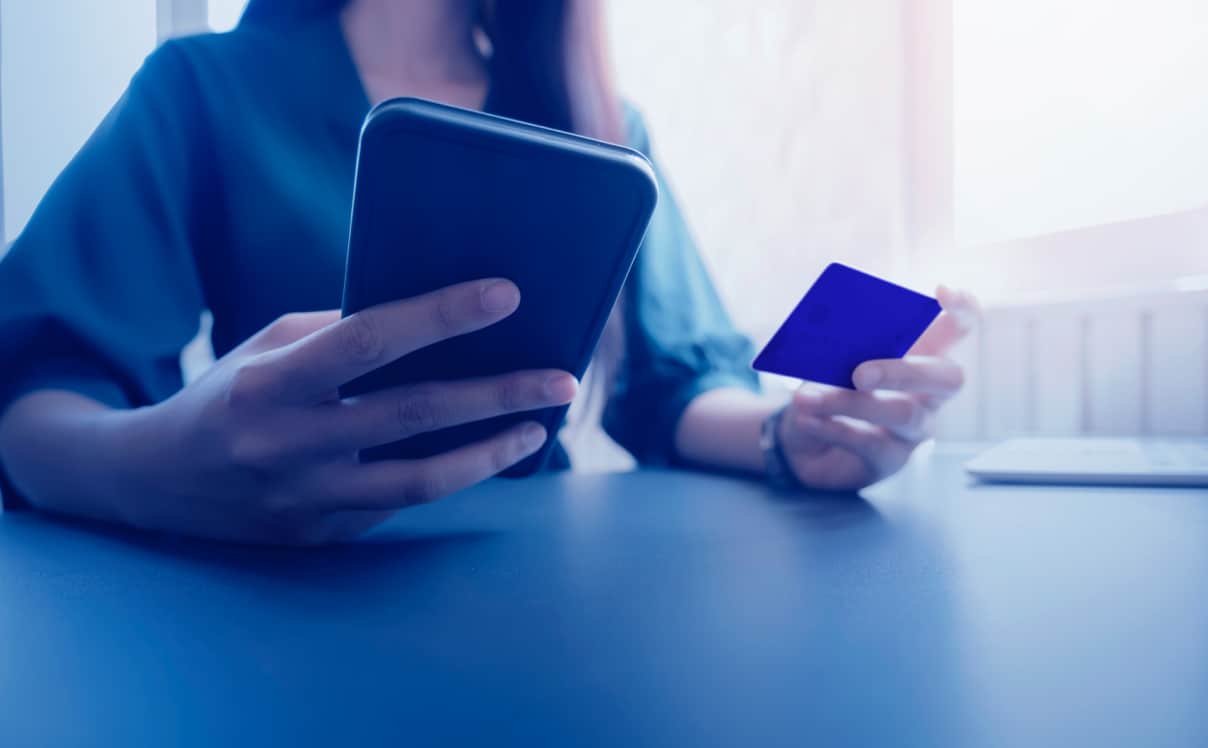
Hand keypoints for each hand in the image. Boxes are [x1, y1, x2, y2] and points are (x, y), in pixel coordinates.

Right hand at [119, 278, 576, 544]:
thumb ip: (339, 334)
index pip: (369, 340)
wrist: (154, 483)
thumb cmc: (225, 394)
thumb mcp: (266, 346)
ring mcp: (305, 499)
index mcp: (270, 381)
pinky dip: (451, 477)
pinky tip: (488, 453)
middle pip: (413, 414)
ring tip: (539, 426)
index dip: (441, 315)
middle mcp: (287, 443)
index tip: (507, 295)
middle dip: (498, 393)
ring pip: (420, 480)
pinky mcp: (320, 535)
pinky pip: (400, 505)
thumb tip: (430, 324)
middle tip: (561, 378)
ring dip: (490, 452)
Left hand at [777, 286, 978, 490]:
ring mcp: (914, 429)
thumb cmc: (825, 387)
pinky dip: (833, 427)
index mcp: (920, 354)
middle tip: (859, 373)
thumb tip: (836, 341)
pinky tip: (807, 418)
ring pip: (903, 414)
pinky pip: (870, 442)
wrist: (799, 438)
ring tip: (806, 398)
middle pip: (947, 378)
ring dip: (852, 403)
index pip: (959, 328)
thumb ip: (840, 345)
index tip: (941, 292)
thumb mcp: (828, 360)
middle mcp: (928, 392)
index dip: (962, 309)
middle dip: (905, 370)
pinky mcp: (891, 459)